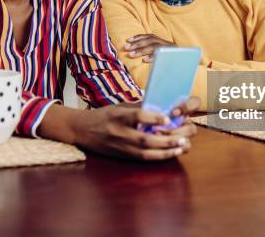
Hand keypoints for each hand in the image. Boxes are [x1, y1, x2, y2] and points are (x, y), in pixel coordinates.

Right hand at [70, 100, 198, 160]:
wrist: (82, 130)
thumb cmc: (103, 115)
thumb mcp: (118, 106)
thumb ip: (138, 107)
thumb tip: (160, 105)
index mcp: (118, 116)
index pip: (137, 116)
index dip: (153, 118)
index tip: (167, 117)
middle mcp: (119, 133)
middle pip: (144, 139)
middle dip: (165, 140)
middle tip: (182, 138)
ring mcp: (120, 147)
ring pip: (145, 153)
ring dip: (165, 151)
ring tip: (181, 148)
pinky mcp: (122, 156)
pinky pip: (142, 158)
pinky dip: (158, 157)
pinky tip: (170, 154)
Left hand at [123, 34, 173, 62]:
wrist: (191, 65)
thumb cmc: (175, 62)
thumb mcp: (164, 55)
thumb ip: (153, 53)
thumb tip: (138, 54)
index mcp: (164, 42)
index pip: (150, 36)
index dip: (139, 37)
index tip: (128, 40)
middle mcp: (167, 44)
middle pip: (150, 41)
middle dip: (137, 44)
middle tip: (126, 48)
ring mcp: (171, 50)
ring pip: (154, 47)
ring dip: (141, 50)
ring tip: (131, 55)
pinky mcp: (174, 57)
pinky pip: (163, 56)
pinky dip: (153, 57)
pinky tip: (144, 60)